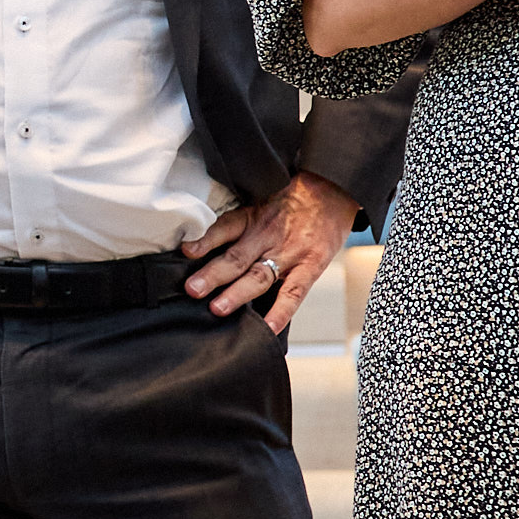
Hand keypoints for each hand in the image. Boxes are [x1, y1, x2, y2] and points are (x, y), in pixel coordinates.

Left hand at [182, 171, 357, 338]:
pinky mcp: (310, 266)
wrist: (333, 191)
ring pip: (259, 276)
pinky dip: (280, 312)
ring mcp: (289, 253)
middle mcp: (267, 236)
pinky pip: (293, 293)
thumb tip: (202, 246)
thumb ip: (237, 225)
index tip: (185, 252)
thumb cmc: (291, 201)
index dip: (204, 240)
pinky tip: (268, 327)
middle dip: (213, 274)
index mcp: (252, 218)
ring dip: (237, 294)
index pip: (224, 228)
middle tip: (193, 288)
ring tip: (217, 308)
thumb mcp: (260, 202)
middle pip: (236, 257)